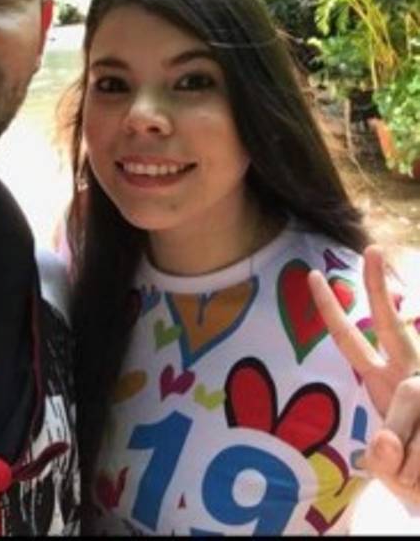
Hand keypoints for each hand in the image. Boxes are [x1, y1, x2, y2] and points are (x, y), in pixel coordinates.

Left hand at [308, 243, 419, 499]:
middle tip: (371, 248)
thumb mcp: (393, 475)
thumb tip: (385, 443)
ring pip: (413, 394)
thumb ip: (384, 460)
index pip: (350, 340)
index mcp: (384, 382)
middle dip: (378, 287)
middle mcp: (410, 372)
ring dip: (412, 449)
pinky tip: (419, 468)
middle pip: (391, 323)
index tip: (314, 276)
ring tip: (414, 474)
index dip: (331, 311)